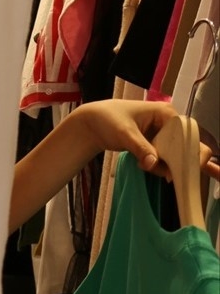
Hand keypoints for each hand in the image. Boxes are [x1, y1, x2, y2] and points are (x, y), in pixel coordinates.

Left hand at [9, 98, 219, 232]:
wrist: (85, 124)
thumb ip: (137, 146)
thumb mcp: (119, 131)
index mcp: (162, 112)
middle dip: (197, 159)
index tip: (200, 162)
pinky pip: (169, 161)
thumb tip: (152, 161)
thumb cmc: (100, 120)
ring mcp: (159, 138)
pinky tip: (184, 181)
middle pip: (189, 144)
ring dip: (189, 167)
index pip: (187, 129)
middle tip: (208, 174)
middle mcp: (164, 125)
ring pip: (181, 154)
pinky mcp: (153, 151)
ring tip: (207, 178)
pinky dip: (177, 171)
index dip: (195, 146)